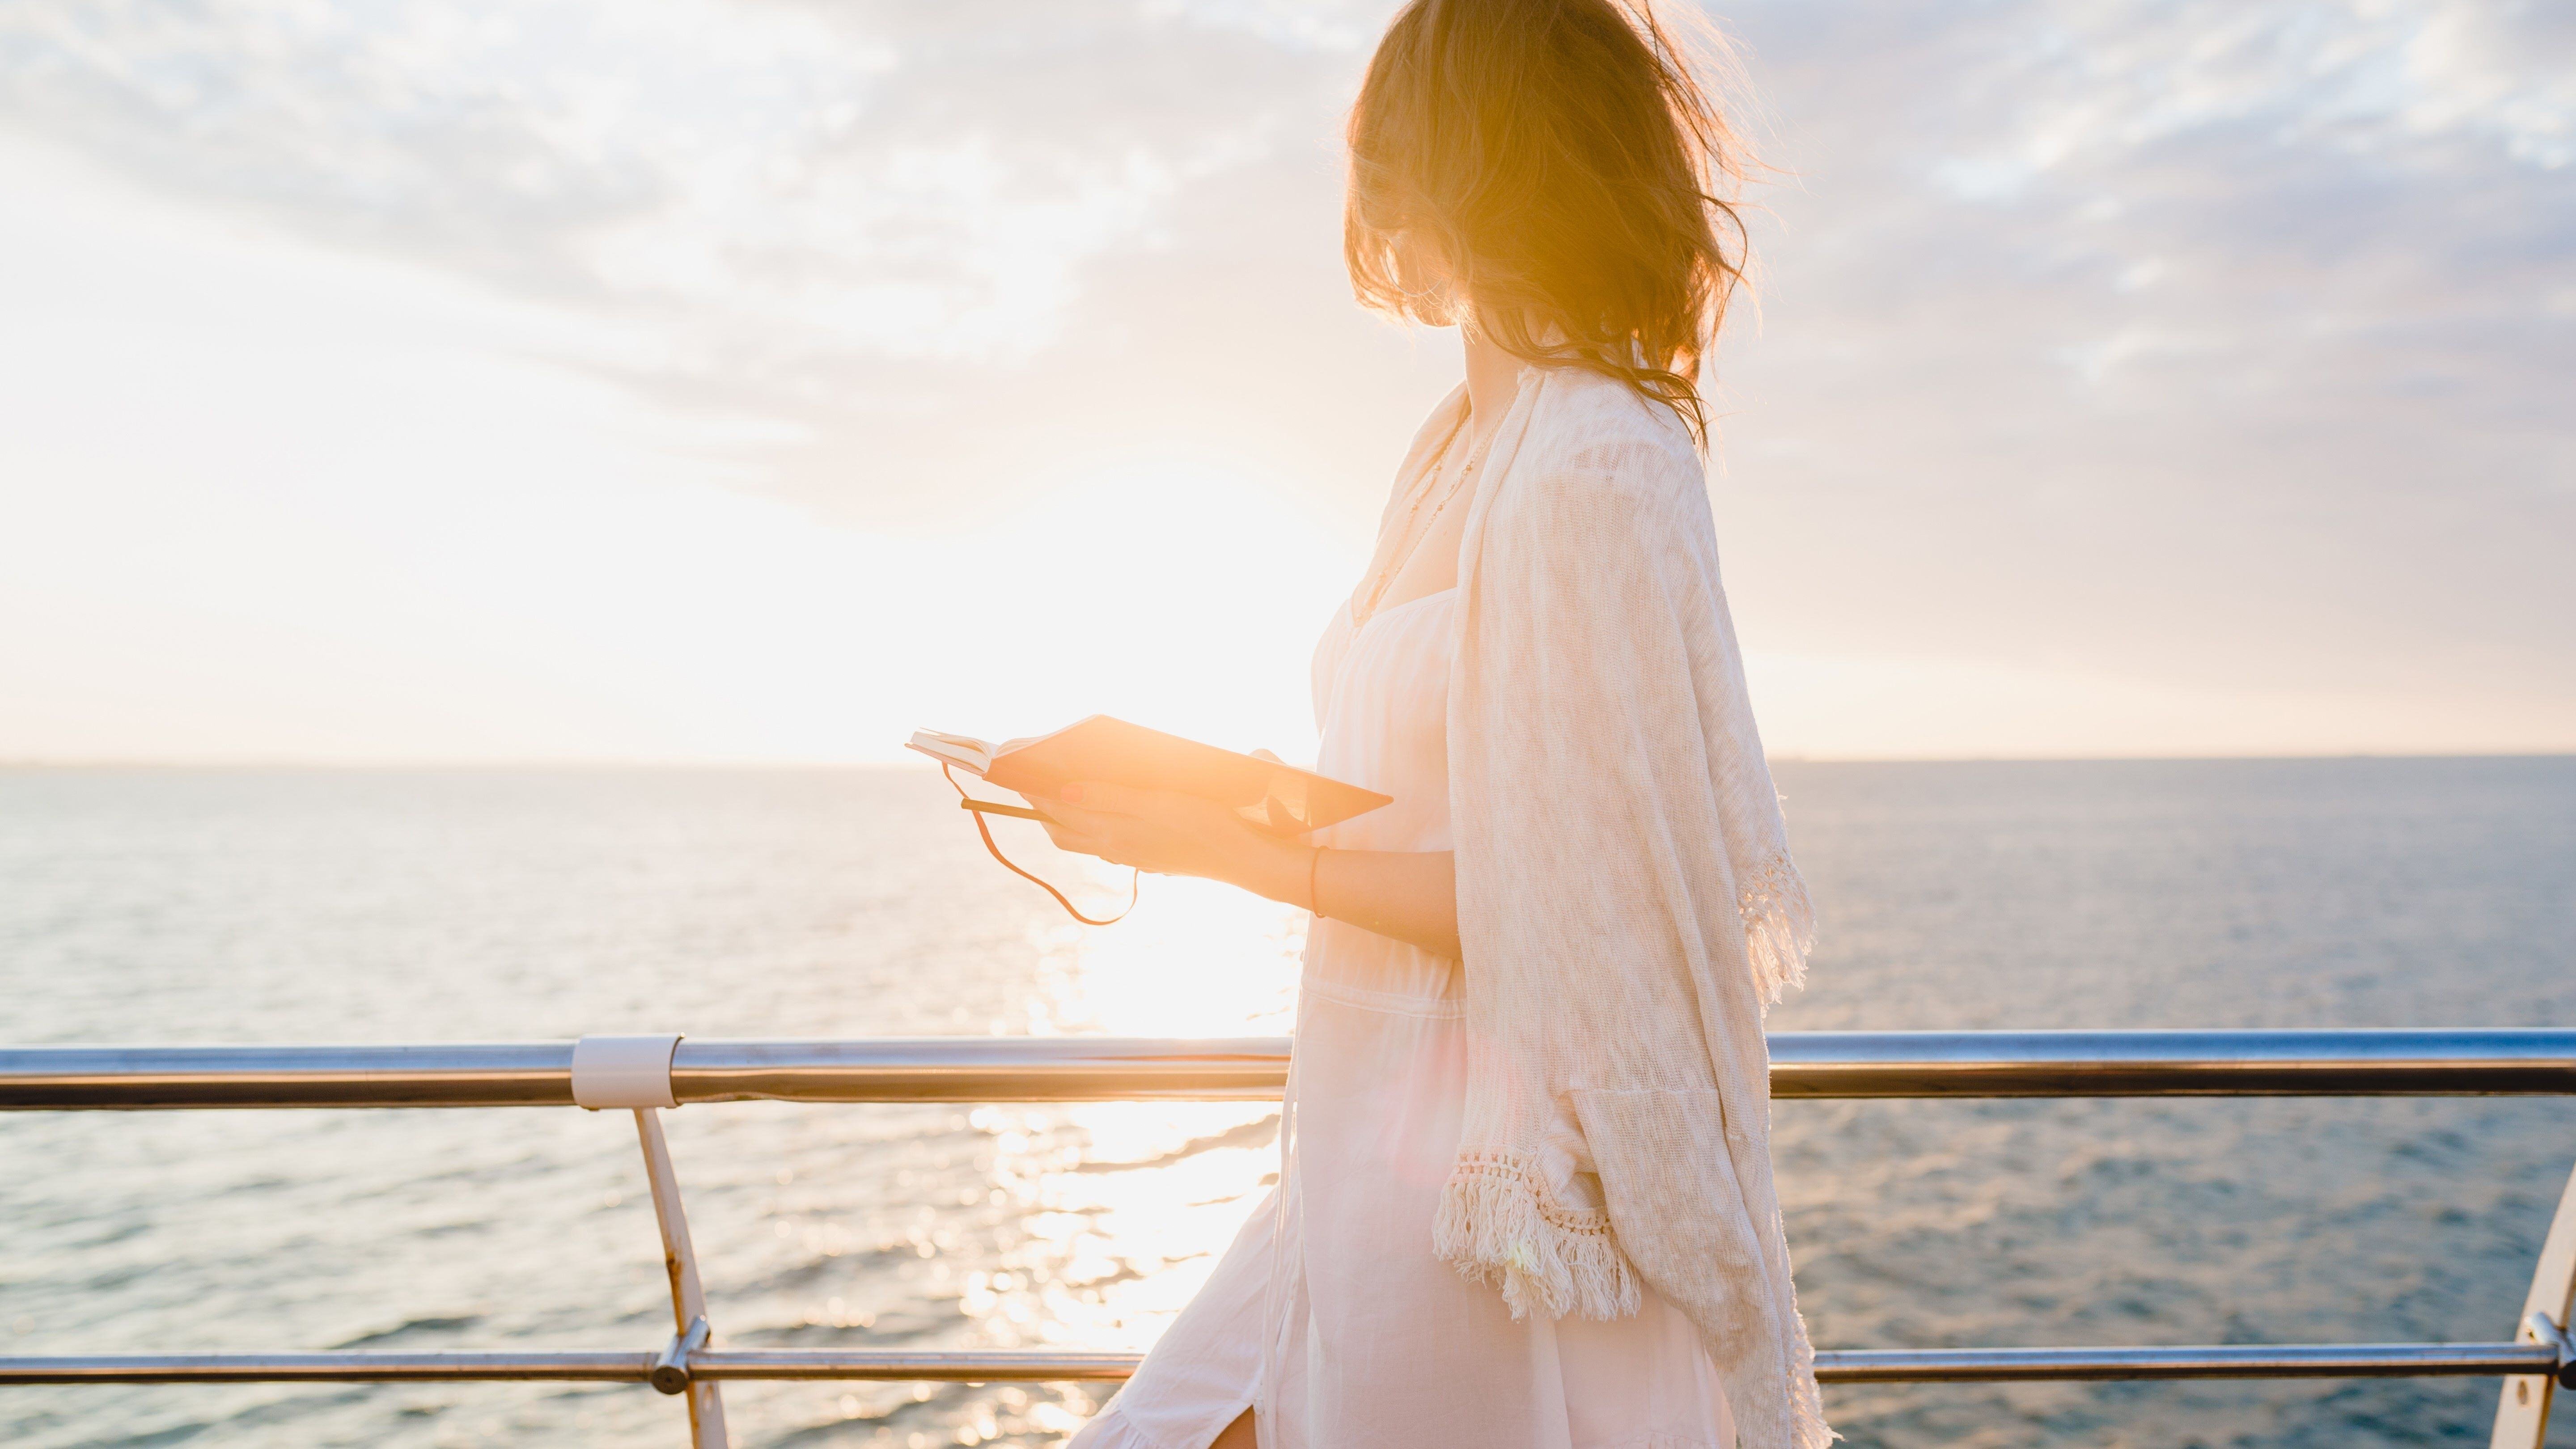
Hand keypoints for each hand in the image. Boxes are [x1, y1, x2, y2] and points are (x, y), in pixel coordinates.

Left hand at [1026, 780, 1288, 885]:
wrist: (1240, 858)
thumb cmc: (1202, 824)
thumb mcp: (1155, 803)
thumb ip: (1107, 797)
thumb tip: (1061, 792)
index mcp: (1112, 834)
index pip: (1058, 812)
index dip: (1034, 794)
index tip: (1016, 775)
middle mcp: (1115, 849)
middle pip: (1063, 832)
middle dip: (1042, 811)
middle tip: (1032, 785)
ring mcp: (1131, 856)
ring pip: (1084, 840)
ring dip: (1067, 819)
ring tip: (1061, 794)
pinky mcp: (1148, 857)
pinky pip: (1107, 843)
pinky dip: (1093, 826)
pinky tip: (1107, 812)